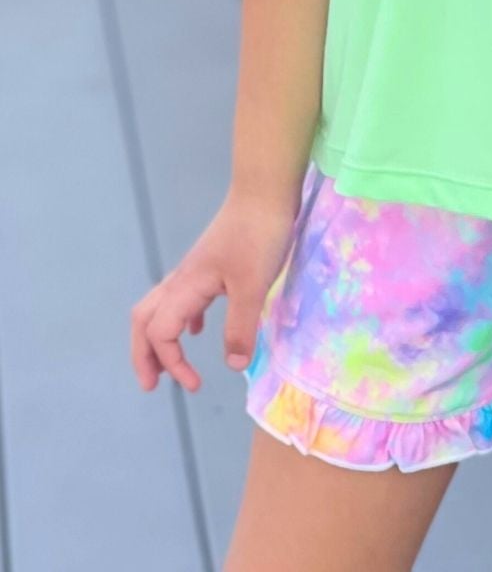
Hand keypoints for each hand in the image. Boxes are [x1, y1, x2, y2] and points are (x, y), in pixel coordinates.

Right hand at [129, 188, 299, 393]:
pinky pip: (185, 297)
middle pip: (144, 319)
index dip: (171, 364)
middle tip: (151, 384)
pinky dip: (184, 319)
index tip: (195, 385)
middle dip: (143, 354)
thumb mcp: (252, 286)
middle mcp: (183, 278)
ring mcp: (196, 268)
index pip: (161, 334)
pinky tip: (199, 328)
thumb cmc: (259, 234)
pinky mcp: (211, 262)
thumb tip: (232, 366)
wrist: (266, 189)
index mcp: (187, 287)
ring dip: (160, 338)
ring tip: (169, 364)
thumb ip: (240, 327)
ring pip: (162, 307)